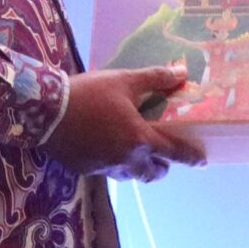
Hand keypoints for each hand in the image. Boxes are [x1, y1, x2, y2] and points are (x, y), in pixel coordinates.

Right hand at [49, 64, 204, 180]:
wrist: (46, 111)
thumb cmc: (90, 93)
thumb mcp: (124, 80)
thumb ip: (155, 79)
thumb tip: (182, 73)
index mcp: (140, 138)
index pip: (174, 153)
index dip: (190, 157)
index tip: (201, 161)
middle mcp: (126, 159)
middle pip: (153, 173)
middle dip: (162, 166)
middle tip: (162, 154)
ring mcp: (105, 168)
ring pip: (131, 175)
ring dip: (139, 167)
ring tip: (135, 151)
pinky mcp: (87, 170)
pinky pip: (109, 172)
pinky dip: (115, 163)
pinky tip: (107, 147)